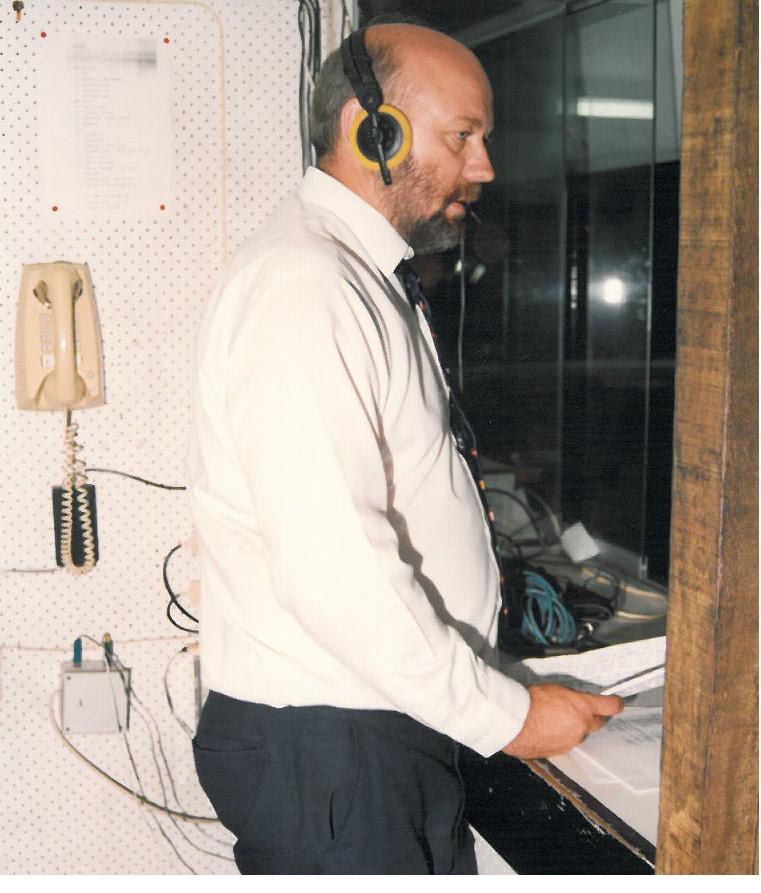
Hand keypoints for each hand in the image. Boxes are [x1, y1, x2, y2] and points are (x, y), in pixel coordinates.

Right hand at [502, 684, 622, 759]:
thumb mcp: (555, 690)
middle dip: (594, 717)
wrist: (516, 722)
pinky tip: (548, 730)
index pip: (610, 706)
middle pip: (598, 723)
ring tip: (556, 719)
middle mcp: (582, 726)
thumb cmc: (532, 701)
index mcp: (584, 707)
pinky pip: (567, 742)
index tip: (617, 703)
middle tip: (584, 710)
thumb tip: (575, 702)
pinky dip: (561, 737)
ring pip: (581, 734)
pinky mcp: (561, 751)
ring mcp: (572, 741)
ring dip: (574, 727)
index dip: (615, 704)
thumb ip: (571, 698)